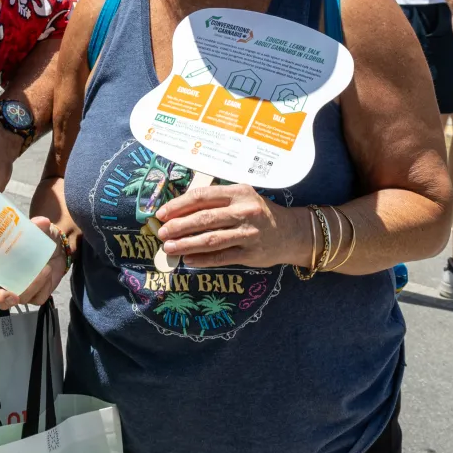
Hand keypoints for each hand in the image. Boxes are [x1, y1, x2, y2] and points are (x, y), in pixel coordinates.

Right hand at [0, 217, 68, 308]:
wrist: (57, 249)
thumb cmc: (38, 238)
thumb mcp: (37, 229)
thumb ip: (37, 226)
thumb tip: (41, 222)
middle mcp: (4, 279)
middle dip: (2, 299)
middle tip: (13, 296)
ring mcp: (19, 289)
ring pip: (21, 298)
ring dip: (32, 286)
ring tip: (45, 269)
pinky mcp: (35, 296)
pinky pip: (37, 298)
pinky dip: (44, 286)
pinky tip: (48, 274)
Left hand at [155, 182, 310, 269]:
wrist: (291, 233)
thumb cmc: (259, 212)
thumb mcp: (242, 197)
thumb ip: (216, 201)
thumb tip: (179, 212)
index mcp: (238, 192)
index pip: (201, 197)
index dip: (178, 205)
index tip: (162, 214)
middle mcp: (244, 211)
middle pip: (203, 218)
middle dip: (178, 226)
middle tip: (161, 233)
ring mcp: (248, 234)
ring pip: (210, 239)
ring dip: (186, 244)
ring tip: (169, 247)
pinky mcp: (251, 254)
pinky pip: (221, 257)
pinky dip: (202, 259)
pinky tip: (188, 259)